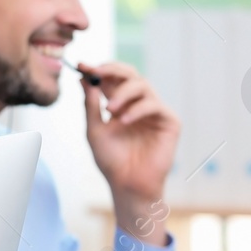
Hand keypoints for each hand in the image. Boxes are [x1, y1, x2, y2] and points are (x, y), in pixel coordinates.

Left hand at [78, 62, 180, 244]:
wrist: (127, 184)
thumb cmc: (111, 160)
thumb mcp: (94, 131)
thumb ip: (91, 106)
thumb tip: (84, 79)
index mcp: (120, 105)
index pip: (111, 80)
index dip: (97, 70)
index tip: (81, 66)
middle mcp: (138, 104)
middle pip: (130, 74)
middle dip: (112, 70)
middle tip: (96, 72)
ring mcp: (154, 111)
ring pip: (142, 85)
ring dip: (123, 93)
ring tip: (110, 110)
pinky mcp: (169, 121)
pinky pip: (154, 105)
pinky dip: (138, 109)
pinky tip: (124, 121)